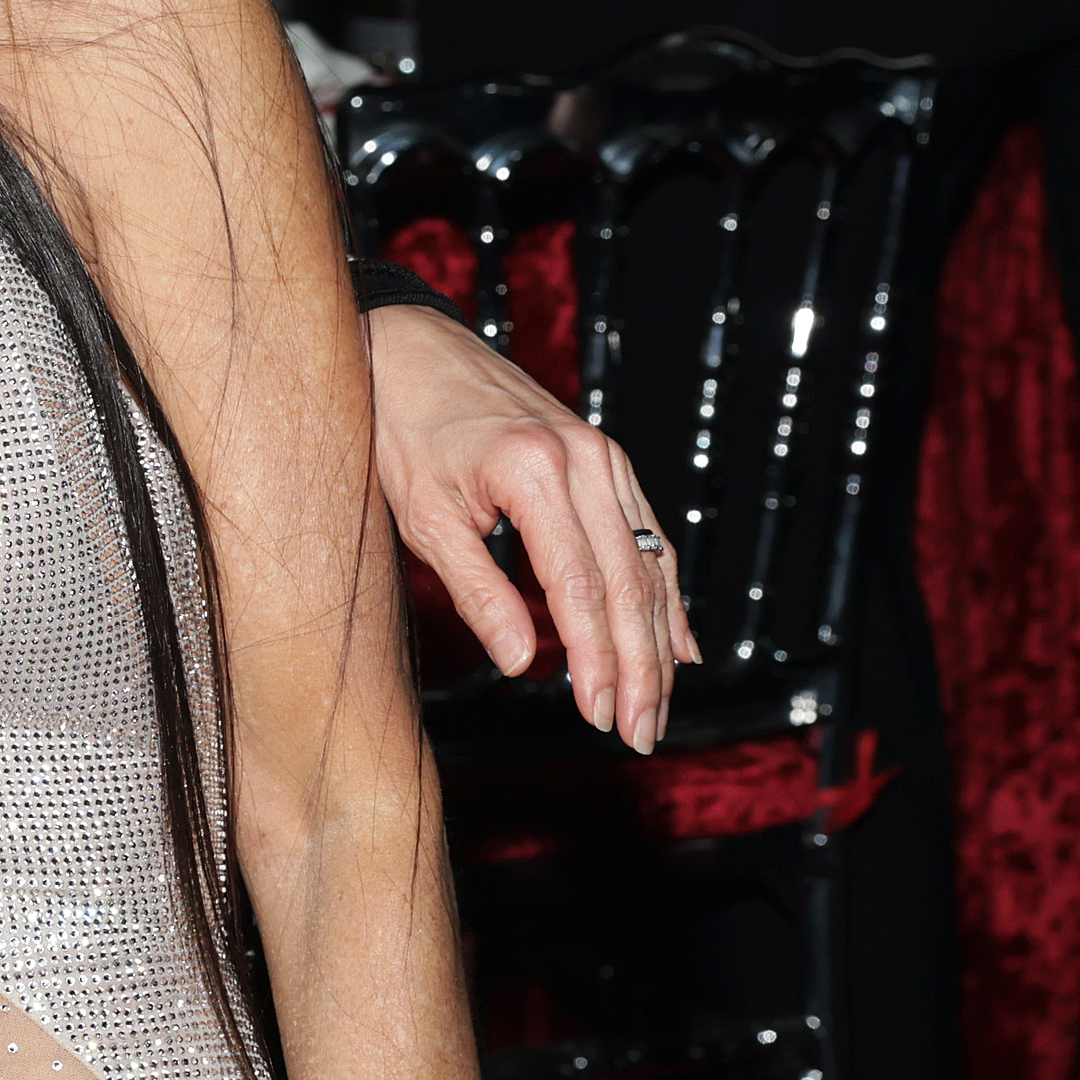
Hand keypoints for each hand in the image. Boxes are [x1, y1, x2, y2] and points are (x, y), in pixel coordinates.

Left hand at [365, 301, 693, 750]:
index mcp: (536, 474)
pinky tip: (678, 643)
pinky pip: (647, 535)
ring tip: (657, 705)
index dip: (597, 660)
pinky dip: (664, 593)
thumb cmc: (401, 428)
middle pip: (630, 584)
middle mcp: (587, 462)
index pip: (581, 589)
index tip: (600, 716)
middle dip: (640, 667)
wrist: (408, 347)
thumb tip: (524, 663)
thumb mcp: (423, 515)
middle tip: (640, 731)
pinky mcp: (605, 459)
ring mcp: (604, 457)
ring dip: (658, 642)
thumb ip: (476, 590)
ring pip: (648, 564)